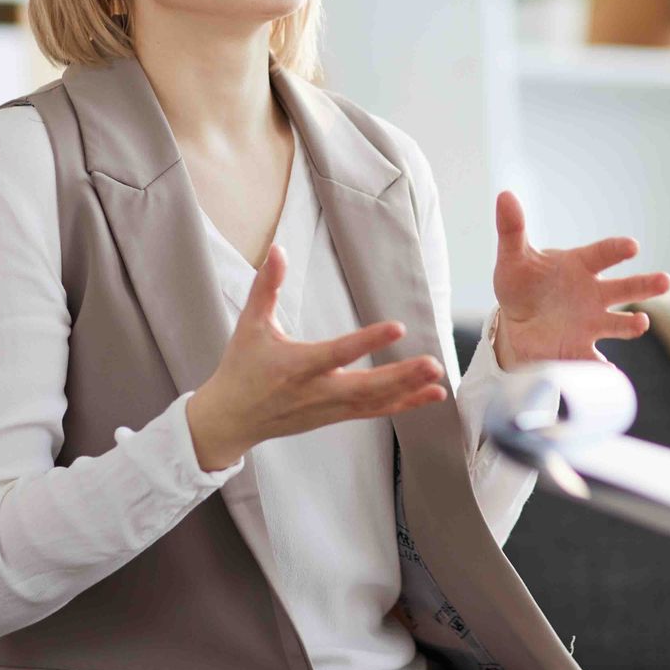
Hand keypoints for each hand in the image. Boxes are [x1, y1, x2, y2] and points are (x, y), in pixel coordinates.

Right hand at [185, 243, 447, 470]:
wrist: (230, 420)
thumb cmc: (241, 368)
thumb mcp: (249, 325)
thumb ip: (267, 286)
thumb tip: (277, 249)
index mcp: (295, 366)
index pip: (337, 353)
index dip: (367, 342)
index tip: (397, 327)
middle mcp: (315, 391)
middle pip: (364, 388)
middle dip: (400, 377)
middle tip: (432, 364)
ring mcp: (328, 408)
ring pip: (373, 403)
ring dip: (408, 391)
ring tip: (439, 378)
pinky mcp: (335, 416)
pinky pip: (373, 411)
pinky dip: (403, 404)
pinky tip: (431, 396)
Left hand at [490, 190, 669, 367]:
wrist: (517, 322)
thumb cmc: (522, 283)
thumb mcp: (513, 257)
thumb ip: (512, 228)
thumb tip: (505, 195)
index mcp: (580, 266)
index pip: (603, 254)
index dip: (617, 249)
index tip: (631, 246)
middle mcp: (594, 294)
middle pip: (625, 288)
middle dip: (646, 285)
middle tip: (665, 281)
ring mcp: (591, 323)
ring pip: (619, 324)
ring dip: (631, 325)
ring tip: (641, 323)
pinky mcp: (580, 349)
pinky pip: (594, 361)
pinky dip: (602, 369)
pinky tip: (610, 375)